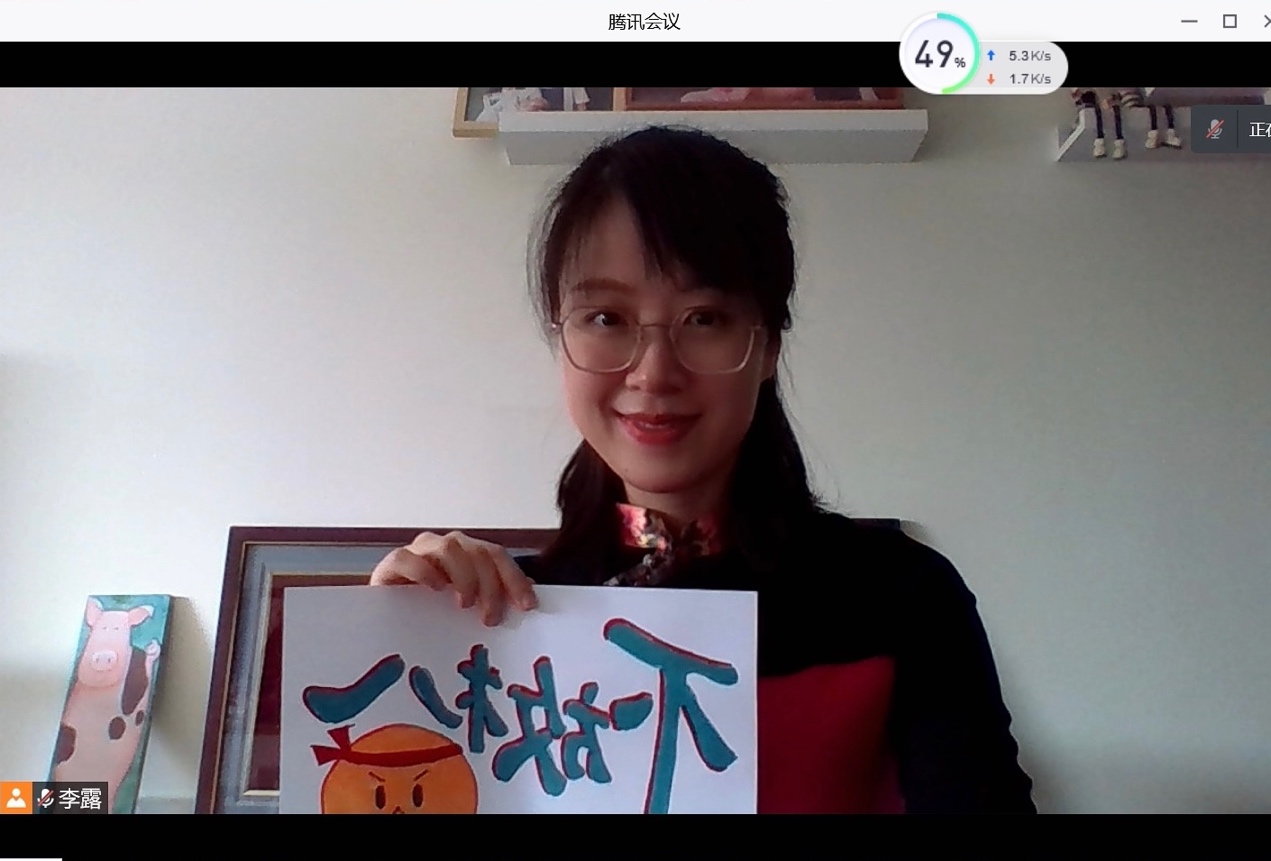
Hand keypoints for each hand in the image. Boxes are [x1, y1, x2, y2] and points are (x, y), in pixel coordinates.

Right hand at [368, 531, 536, 625]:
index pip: (497, 555)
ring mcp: (420, 551)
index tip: (527, 606)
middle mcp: (447, 545)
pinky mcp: (393, 562)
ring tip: (465, 605)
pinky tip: (435, 590)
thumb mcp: (467, 605)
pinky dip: (425, 572)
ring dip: (464, 577)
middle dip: (491, 585)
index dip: (514, 578)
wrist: (385, 615)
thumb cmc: (430, 610)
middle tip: (491, 618)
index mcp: (468, 552)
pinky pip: (409, 558)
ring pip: (449, 549)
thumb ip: (494, 597)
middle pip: (478, 553)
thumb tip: (528, 599)